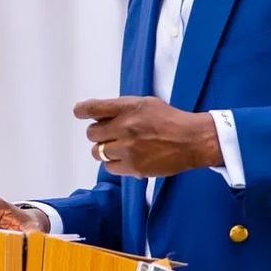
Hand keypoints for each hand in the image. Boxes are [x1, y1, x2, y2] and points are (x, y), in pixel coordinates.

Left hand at [75, 96, 221, 177]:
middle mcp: (125, 127)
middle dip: (98, 133)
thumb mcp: (144, 103)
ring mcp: (128, 149)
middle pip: (92, 133)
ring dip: (105, 149)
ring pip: (98, 152)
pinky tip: (127, 158)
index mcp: (128, 108)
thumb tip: (98, 114)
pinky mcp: (133, 167)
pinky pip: (109, 167)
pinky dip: (115, 163)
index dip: (82, 110)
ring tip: (120, 147)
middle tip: (110, 134)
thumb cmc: (169, 119)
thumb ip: (121, 108)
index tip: (79, 112)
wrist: (191, 140)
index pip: (93, 108)